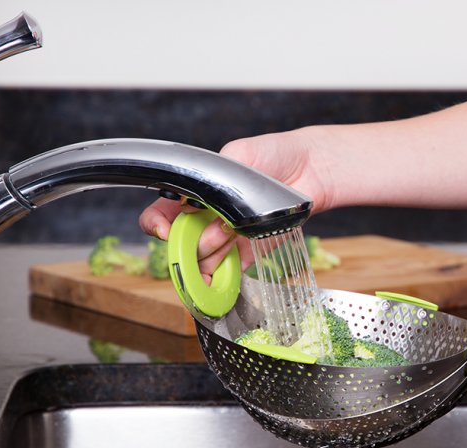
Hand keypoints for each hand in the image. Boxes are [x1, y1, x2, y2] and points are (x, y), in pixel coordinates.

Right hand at [138, 128, 331, 278]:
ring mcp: (227, 238)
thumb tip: (195, 206)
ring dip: (213, 253)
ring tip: (232, 234)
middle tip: (214, 230)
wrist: (309, 169)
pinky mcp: (250, 251)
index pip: (162, 215)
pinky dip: (227, 273)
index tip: (166, 231)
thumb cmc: (273, 155)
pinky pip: (231, 270)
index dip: (157, 225)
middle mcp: (207, 219)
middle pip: (182, 244)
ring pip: (204, 259)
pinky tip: (229, 267)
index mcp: (195, 194)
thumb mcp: (236, 157)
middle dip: (191, 242)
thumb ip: (213, 180)